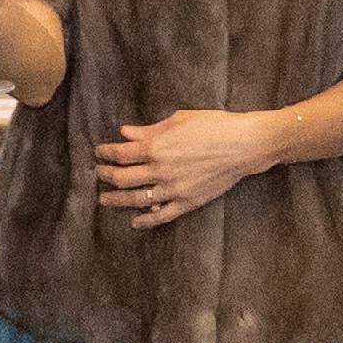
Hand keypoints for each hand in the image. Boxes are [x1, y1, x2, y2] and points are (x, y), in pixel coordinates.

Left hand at [95, 107, 276, 228]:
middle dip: (105, 176)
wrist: (244, 145)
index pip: (119, 153)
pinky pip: (161, 215)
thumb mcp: (178, 120)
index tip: (99, 153)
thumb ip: (148, 130)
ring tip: (104, 199)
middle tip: (99, 174)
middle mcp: (160, 170)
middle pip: (122, 178)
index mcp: (155, 147)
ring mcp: (173, 189)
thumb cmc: (213, 125)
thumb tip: (125, 133)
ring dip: (116, 200)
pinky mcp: (188, 202)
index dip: (105, 153)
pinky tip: (135, 221)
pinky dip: (146, 220)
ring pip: (136, 199)